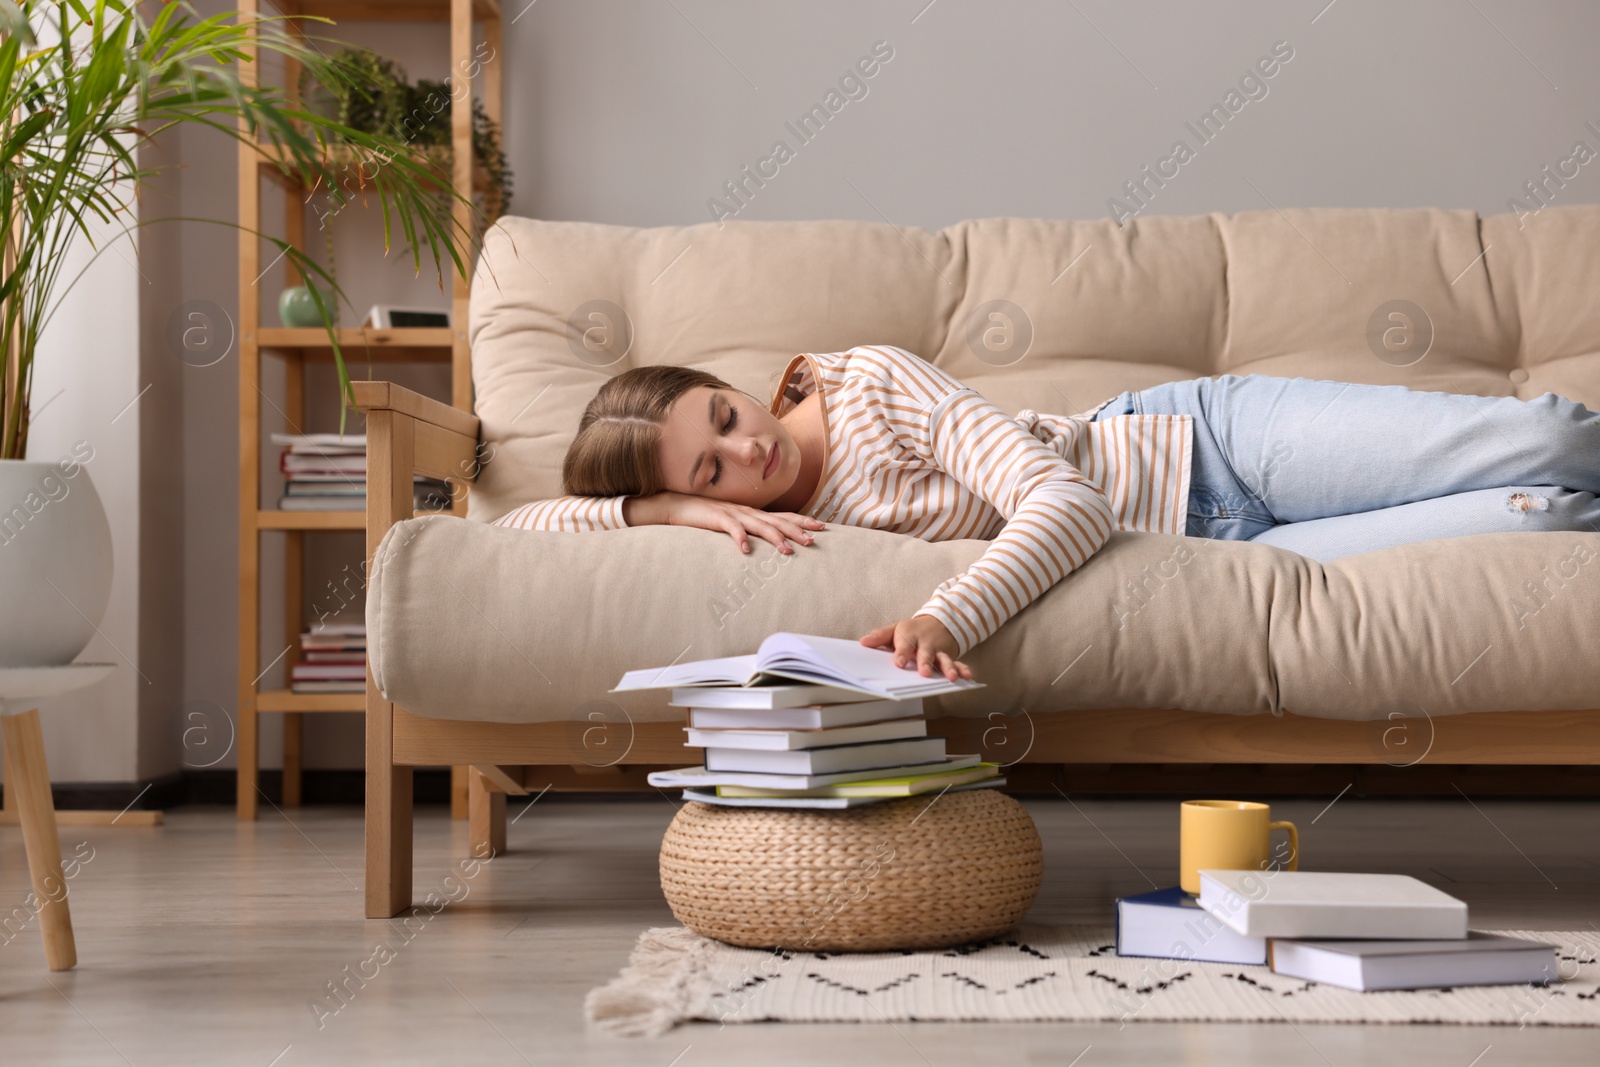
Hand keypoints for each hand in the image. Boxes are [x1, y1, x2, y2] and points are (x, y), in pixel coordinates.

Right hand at [624, 492, 823, 554]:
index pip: (782, 516)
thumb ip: (747, 530)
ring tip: (787, 551)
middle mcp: (747, 511)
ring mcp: (732, 514)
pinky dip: (739, 538)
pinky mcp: (716, 518)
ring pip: (759, 525)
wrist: (676, 505)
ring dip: (774, 538)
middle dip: (797, 530)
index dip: (802, 520)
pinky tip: (746, 550)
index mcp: (752, 513)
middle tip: (814, 540)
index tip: (822, 526)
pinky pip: (730, 528)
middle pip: (777, 520)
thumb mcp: (731, 523)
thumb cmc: (704, 516)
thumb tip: (763, 544)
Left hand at [859, 615, 974, 681]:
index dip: (902, 654)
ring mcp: (939, 651)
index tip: (899, 663)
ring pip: (943, 659)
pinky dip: (964, 669)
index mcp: (909, 635)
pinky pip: (958, 663)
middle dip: (925, 662)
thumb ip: (880, 636)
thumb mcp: (895, 629)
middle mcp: (925, 643)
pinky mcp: (949, 657)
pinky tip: (968, 677)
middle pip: (925, 653)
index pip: (904, 645)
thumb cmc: (911, 631)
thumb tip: (862, 642)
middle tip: (924, 672)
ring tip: (951, 677)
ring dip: (947, 668)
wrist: (937, 622)